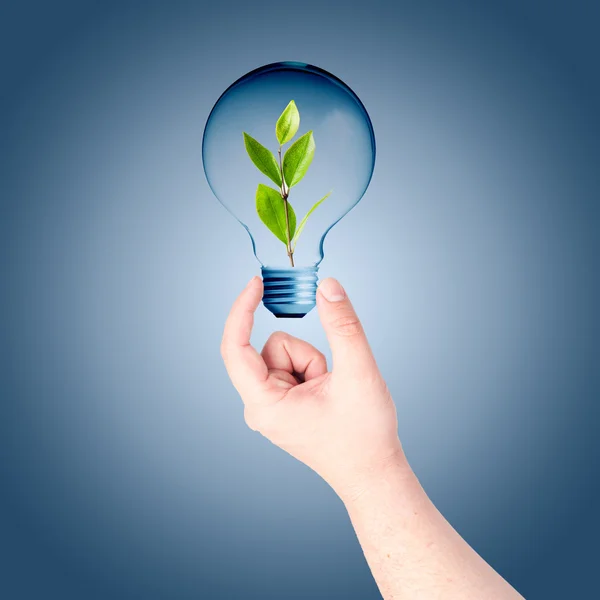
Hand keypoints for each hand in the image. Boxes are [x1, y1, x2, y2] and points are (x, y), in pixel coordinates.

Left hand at [221, 276, 403, 497]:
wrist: (373, 473)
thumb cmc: (364, 434)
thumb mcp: (358, 373)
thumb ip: (343, 326)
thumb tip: (328, 286)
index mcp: (264, 405)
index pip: (236, 348)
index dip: (242, 310)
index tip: (256, 283)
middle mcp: (259, 406)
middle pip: (272, 349)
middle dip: (307, 355)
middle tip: (330, 377)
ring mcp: (270, 406)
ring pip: (284, 355)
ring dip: (313, 363)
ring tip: (332, 391)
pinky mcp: (282, 404)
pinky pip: (291, 368)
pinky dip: (313, 371)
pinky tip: (328, 394)